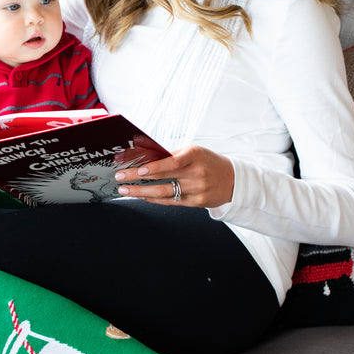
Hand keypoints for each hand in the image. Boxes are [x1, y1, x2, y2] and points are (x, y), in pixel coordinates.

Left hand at [114, 145, 234, 207]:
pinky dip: (154, 199)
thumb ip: (170, 154)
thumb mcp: (193, 151)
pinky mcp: (197, 202)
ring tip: (125, 190)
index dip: (154, 167)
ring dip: (141, 192)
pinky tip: (142, 196)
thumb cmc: (207, 161)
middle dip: (137, 179)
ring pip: (164, 193)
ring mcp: (197, 189)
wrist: (233, 180)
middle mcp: (196, 173)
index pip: (172, 162)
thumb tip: (143, 154)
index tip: (138, 170)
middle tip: (120, 179)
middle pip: (163, 178)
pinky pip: (170, 202)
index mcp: (195, 155)